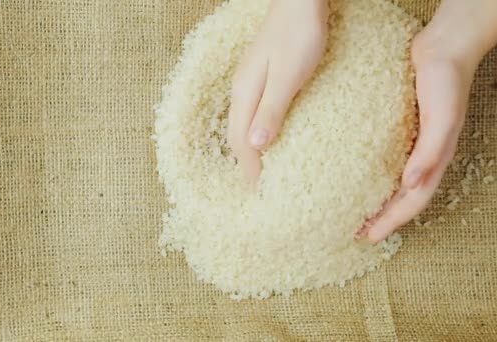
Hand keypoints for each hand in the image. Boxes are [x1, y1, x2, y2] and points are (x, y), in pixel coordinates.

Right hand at [227, 0, 328, 180]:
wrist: (300, 2)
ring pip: (245, 126)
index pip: (242, 142)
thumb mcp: (287, 76)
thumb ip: (271, 110)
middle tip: (260, 189)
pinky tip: (272, 138)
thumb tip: (256, 146)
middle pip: (238, 137)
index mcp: (245, 95)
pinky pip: (255, 115)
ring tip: (265, 170)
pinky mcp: (262, 78)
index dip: (250, 170)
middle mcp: (242, 92)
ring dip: (252, 150)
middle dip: (247, 164)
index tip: (260, 194)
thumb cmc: (298, 35)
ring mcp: (250, 84)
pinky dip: (260, 133)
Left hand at [362, 0, 496, 242]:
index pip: (412, 202)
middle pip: (401, 198)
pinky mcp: (398, 129)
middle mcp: (422, 156)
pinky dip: (371, 175)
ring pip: (392, 182)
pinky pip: (384, 160)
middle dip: (381, 219)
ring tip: (351, 212)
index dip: (391, 222)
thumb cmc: (446, 81)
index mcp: (434, 159)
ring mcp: (411, 144)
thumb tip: (412, 183)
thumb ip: (430, 151)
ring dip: (375, 200)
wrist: (443, 47)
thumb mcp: (443, 117)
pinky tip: (353, 176)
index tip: (366, 237)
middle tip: (354, 232)